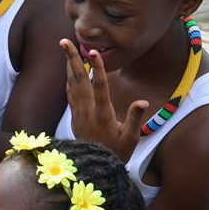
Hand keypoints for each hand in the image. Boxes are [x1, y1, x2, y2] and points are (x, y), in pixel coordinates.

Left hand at [60, 39, 146, 162]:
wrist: (95, 168)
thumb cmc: (117, 153)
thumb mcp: (131, 139)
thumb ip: (135, 118)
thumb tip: (143, 101)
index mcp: (102, 114)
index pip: (99, 87)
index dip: (97, 68)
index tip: (93, 52)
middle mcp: (87, 111)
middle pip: (78, 80)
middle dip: (72, 59)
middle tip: (65, 41)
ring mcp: (78, 113)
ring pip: (71, 84)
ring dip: (68, 65)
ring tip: (66, 48)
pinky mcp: (74, 116)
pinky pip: (69, 93)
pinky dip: (68, 79)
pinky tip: (69, 70)